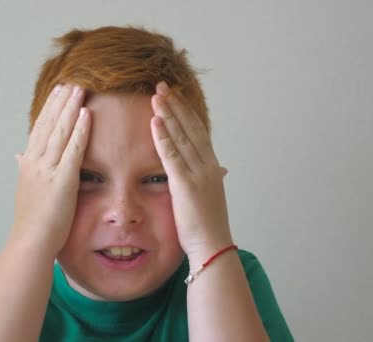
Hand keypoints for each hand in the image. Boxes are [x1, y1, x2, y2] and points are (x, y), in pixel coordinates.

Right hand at [12, 84, 89, 254]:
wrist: (30, 242)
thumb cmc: (32, 221)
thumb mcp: (25, 189)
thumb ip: (24, 169)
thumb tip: (18, 155)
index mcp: (28, 164)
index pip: (40, 129)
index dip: (49, 109)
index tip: (57, 92)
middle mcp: (35, 162)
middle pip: (49, 124)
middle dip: (60, 101)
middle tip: (70, 81)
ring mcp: (47, 169)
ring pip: (60, 131)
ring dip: (70, 108)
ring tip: (80, 89)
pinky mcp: (62, 179)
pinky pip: (73, 149)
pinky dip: (79, 130)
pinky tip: (86, 114)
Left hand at [150, 81, 232, 259]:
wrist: (212, 245)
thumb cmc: (207, 225)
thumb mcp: (209, 196)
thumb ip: (208, 179)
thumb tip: (218, 169)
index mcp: (212, 167)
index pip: (198, 132)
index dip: (186, 112)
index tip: (175, 96)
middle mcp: (207, 165)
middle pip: (190, 127)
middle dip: (176, 105)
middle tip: (162, 86)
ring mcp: (198, 173)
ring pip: (181, 137)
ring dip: (168, 114)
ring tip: (156, 95)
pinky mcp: (185, 184)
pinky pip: (172, 156)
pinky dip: (163, 137)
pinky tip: (155, 122)